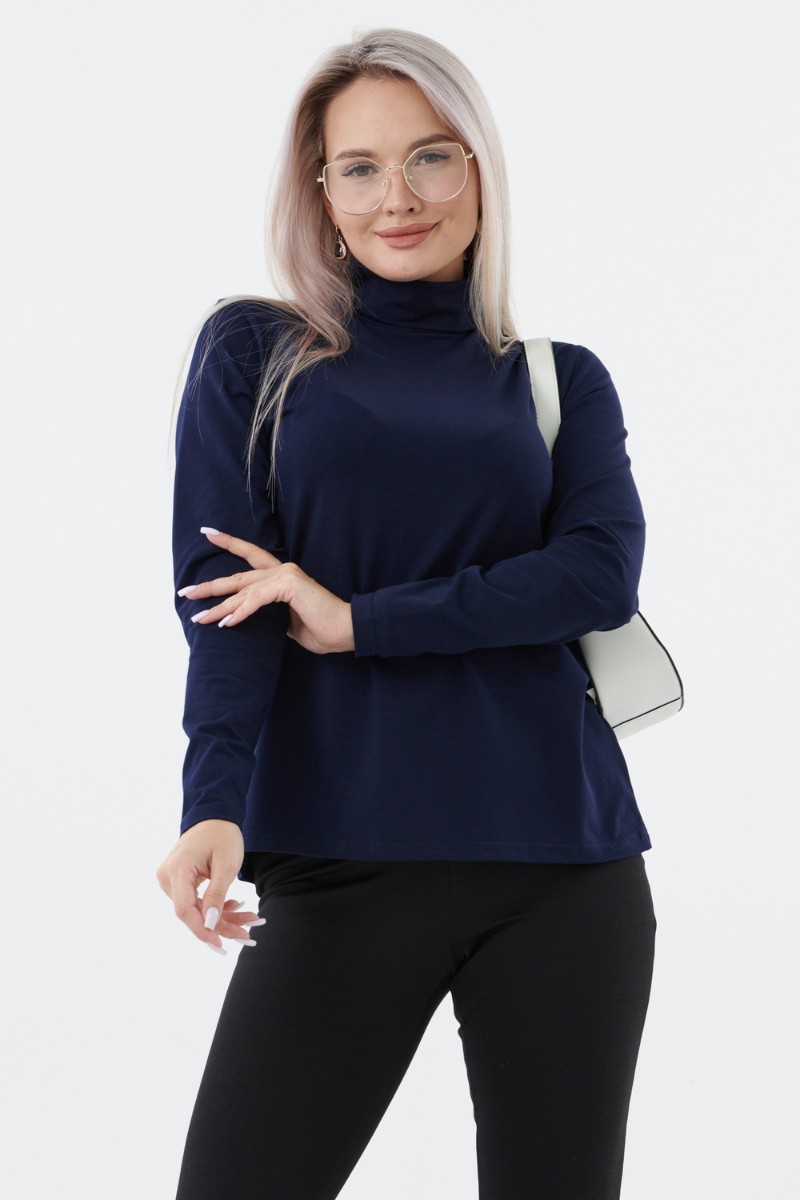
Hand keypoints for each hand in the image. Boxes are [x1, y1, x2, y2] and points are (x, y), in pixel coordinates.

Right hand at [155, 819, 263, 954]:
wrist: (214, 815)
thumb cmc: (222, 835)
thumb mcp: (227, 864)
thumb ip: (217, 894)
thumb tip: (210, 924)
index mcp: (177, 870)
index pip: (184, 910)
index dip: (202, 930)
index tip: (221, 944)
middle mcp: (168, 877)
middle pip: (192, 912)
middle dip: (220, 924)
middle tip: (247, 933)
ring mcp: (170, 879)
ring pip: (196, 909)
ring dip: (221, 916)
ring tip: (248, 918)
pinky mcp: (177, 881)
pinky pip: (195, 901)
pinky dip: (215, 906)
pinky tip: (235, 906)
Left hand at [178, 528, 355, 653]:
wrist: (347, 631)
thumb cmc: (322, 629)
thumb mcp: (288, 623)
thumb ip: (270, 615)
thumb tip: (253, 621)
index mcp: (282, 577)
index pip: (250, 555)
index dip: (229, 542)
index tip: (207, 532)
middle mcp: (282, 571)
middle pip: (238, 575)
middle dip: (209, 585)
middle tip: (185, 591)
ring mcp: (285, 576)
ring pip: (243, 591)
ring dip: (218, 607)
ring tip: (199, 618)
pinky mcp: (289, 586)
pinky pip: (256, 599)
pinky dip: (241, 612)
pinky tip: (227, 624)